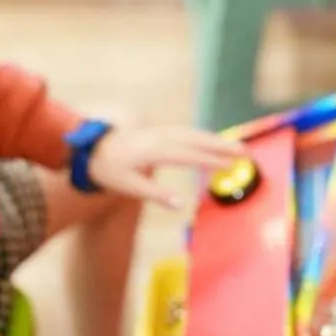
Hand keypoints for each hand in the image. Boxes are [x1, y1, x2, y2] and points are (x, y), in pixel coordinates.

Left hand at [88, 125, 245, 208]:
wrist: (89, 146)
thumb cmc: (108, 169)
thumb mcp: (128, 186)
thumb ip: (155, 194)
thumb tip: (180, 204)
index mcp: (155, 150)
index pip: (189, 155)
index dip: (211, 160)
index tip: (230, 165)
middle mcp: (160, 136)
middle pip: (197, 139)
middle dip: (222, 145)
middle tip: (245, 152)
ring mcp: (159, 131)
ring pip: (193, 132)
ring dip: (215, 139)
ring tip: (235, 147)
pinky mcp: (158, 131)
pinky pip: (185, 132)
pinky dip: (202, 136)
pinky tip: (211, 141)